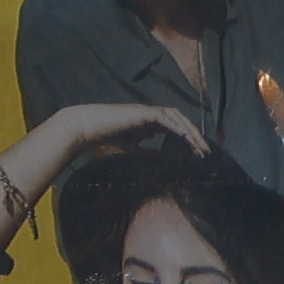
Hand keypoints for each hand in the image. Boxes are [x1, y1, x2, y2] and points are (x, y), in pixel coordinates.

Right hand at [0, 100, 202, 234]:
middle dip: (193, 136)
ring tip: (200, 148)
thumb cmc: (95, 142)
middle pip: (178, 122)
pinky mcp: (141, 113)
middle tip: (205, 154)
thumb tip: (153, 170)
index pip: (170, 129)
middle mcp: (145, 118)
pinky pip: (167, 118)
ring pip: (176, 118)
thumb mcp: (124, 154)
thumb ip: (138, 157)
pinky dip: (179, 128)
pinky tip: (188, 141)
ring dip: (190, 132)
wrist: (78, 129)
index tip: (195, 156)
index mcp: (142, 126)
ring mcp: (144, 113)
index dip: (184, 140)